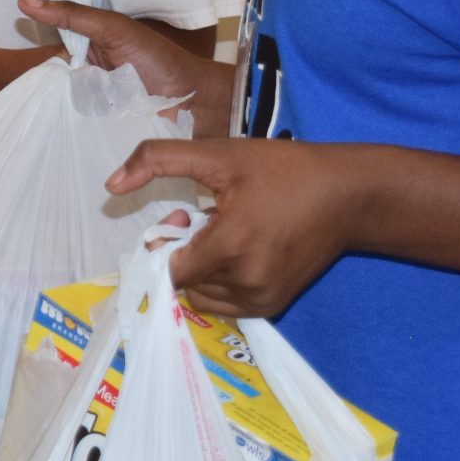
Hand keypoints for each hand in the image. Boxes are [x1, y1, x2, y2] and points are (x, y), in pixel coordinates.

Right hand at [21, 0, 229, 134]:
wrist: (194, 101)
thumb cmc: (157, 59)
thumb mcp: (112, 29)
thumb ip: (71, 15)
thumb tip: (24, 1)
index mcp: (87, 50)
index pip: (50, 57)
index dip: (34, 64)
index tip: (6, 74)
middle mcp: (87, 78)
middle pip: (51, 86)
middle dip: (37, 94)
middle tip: (13, 103)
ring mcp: (93, 106)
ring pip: (60, 109)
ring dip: (50, 115)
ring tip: (29, 123)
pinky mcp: (102, 130)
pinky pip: (77, 129)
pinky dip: (66, 131)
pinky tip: (50, 137)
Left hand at [109, 137, 370, 317]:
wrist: (349, 196)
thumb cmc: (282, 170)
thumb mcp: (217, 154)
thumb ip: (157, 160)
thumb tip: (110, 186)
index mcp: (230, 247)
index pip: (168, 270)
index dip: (164, 243)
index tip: (184, 215)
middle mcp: (246, 283)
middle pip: (183, 281)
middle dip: (183, 251)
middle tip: (206, 217)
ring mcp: (262, 299)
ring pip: (202, 295)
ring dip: (201, 268)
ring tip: (226, 233)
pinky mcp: (274, 306)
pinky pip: (225, 304)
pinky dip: (221, 280)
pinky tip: (242, 249)